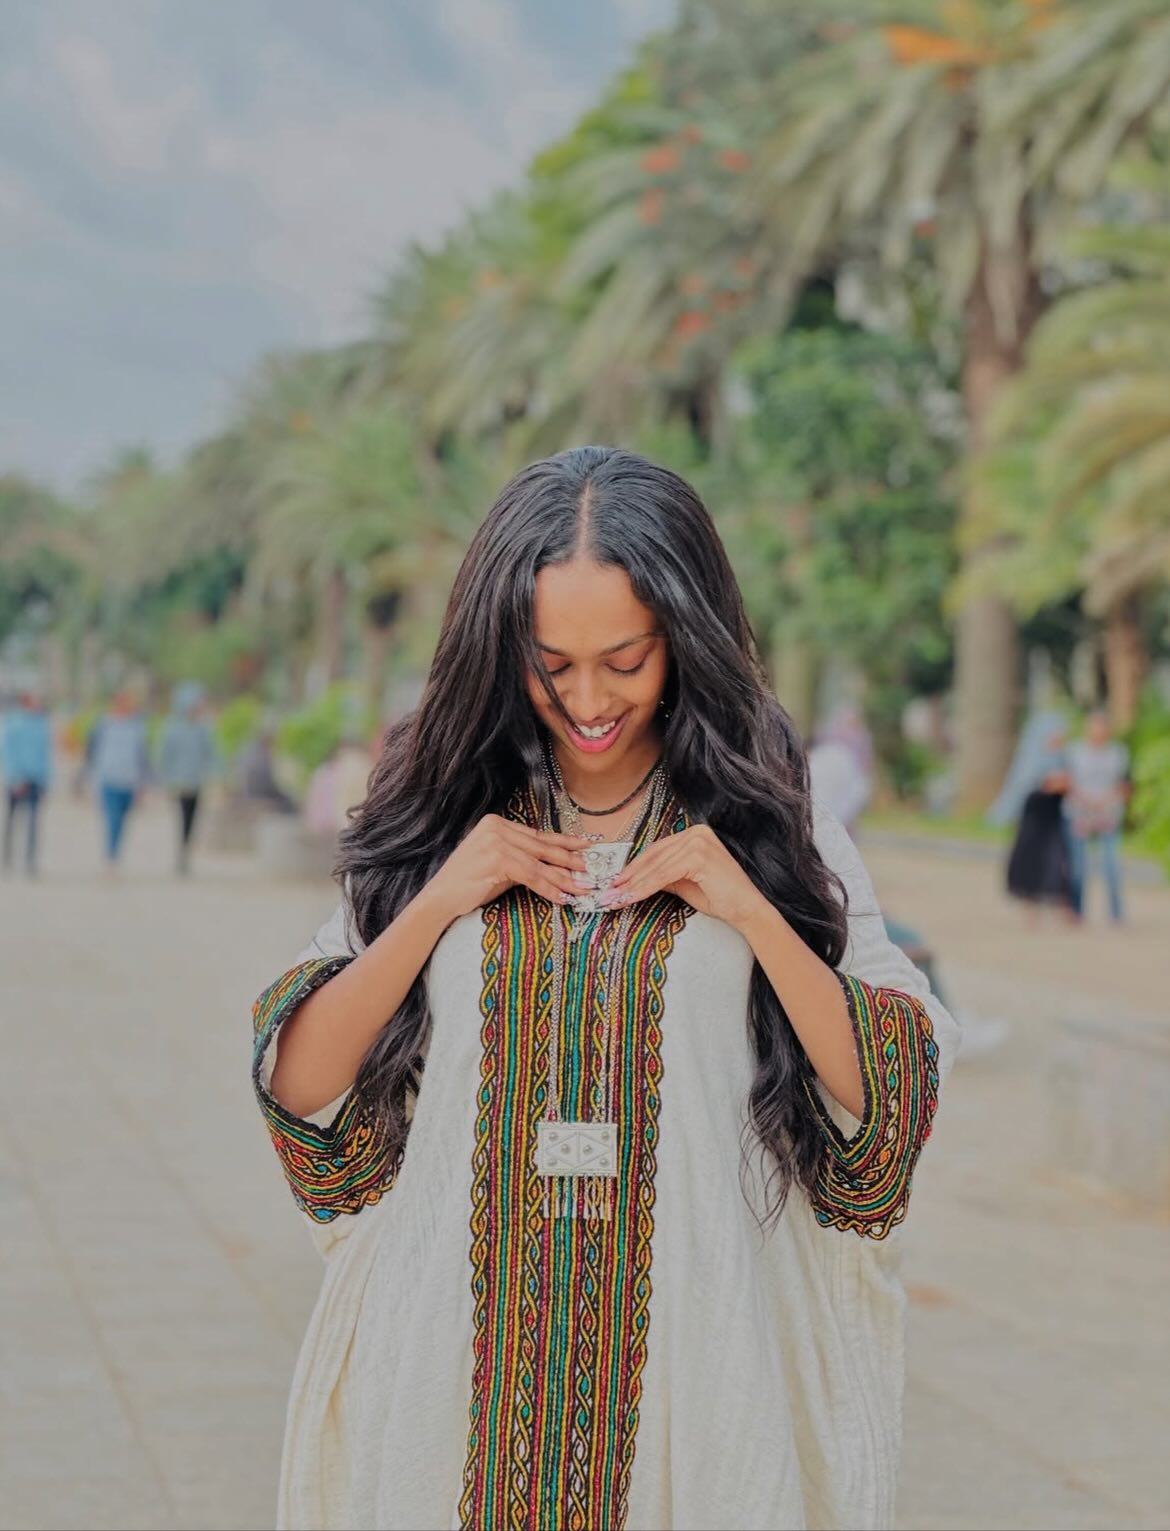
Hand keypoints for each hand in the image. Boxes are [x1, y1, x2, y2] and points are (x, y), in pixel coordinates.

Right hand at [424, 814, 591, 922]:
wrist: (440, 897)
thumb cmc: (469, 883)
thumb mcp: (498, 864)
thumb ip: (521, 857)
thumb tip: (553, 864)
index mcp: (497, 823)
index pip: (538, 835)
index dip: (564, 842)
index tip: (585, 847)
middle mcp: (497, 827)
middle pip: (542, 847)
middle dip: (570, 859)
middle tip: (591, 868)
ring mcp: (496, 841)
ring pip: (540, 863)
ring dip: (564, 878)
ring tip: (582, 888)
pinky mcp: (497, 859)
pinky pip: (531, 876)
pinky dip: (549, 888)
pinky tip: (562, 897)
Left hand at [604, 823, 767, 931]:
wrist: (746, 910)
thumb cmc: (719, 897)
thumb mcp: (683, 883)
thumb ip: (662, 875)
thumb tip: (632, 880)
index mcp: (694, 834)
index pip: (656, 850)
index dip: (634, 867)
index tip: (615, 882)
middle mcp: (696, 832)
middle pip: (653, 857)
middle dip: (629, 877)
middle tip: (608, 892)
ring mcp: (698, 842)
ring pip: (656, 867)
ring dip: (633, 885)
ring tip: (616, 898)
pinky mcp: (699, 856)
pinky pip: (664, 875)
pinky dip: (645, 888)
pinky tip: (631, 898)